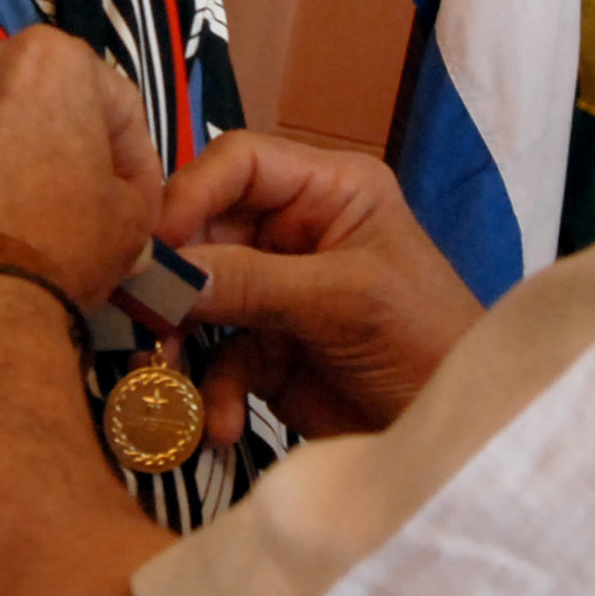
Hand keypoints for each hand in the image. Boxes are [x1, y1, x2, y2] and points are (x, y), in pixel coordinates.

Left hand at [0, 24, 161, 307]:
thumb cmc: (57, 246)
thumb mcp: (129, 222)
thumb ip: (127, 194)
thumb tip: (116, 209)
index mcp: (49, 59)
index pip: (114, 103)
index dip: (134, 160)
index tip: (137, 206)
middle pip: (31, 104)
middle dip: (53, 149)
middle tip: (70, 207)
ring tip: (4, 225)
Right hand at [157, 132, 484, 444]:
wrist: (451, 432)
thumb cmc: (426, 341)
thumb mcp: (343, 301)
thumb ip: (251, 282)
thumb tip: (159, 271)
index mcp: (331, 190)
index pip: (241, 162)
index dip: (191, 194)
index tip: (154, 245)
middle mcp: (298, 231)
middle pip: (207, 232)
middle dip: (176, 282)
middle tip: (142, 323)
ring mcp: (280, 293)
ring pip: (201, 300)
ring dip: (181, 344)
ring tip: (168, 381)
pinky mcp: (269, 352)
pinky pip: (217, 359)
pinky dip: (212, 393)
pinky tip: (219, 427)